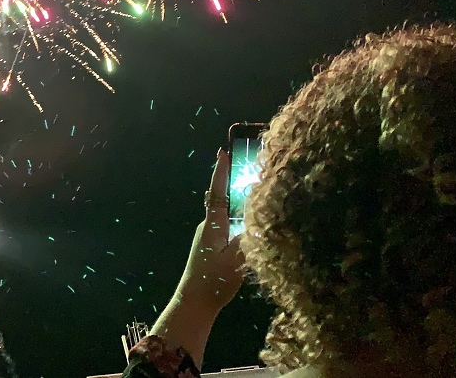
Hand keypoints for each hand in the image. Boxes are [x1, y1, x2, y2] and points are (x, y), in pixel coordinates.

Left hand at [174, 149, 244, 314]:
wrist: (194, 302)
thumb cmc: (213, 280)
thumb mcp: (236, 259)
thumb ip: (249, 237)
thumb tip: (260, 218)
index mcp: (213, 224)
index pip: (217, 192)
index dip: (220, 172)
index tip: (222, 152)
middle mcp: (209, 225)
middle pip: (223, 200)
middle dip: (235, 184)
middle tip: (251, 169)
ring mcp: (209, 236)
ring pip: (227, 214)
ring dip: (239, 204)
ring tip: (258, 193)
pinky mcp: (212, 247)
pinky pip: (227, 226)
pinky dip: (239, 220)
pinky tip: (252, 223)